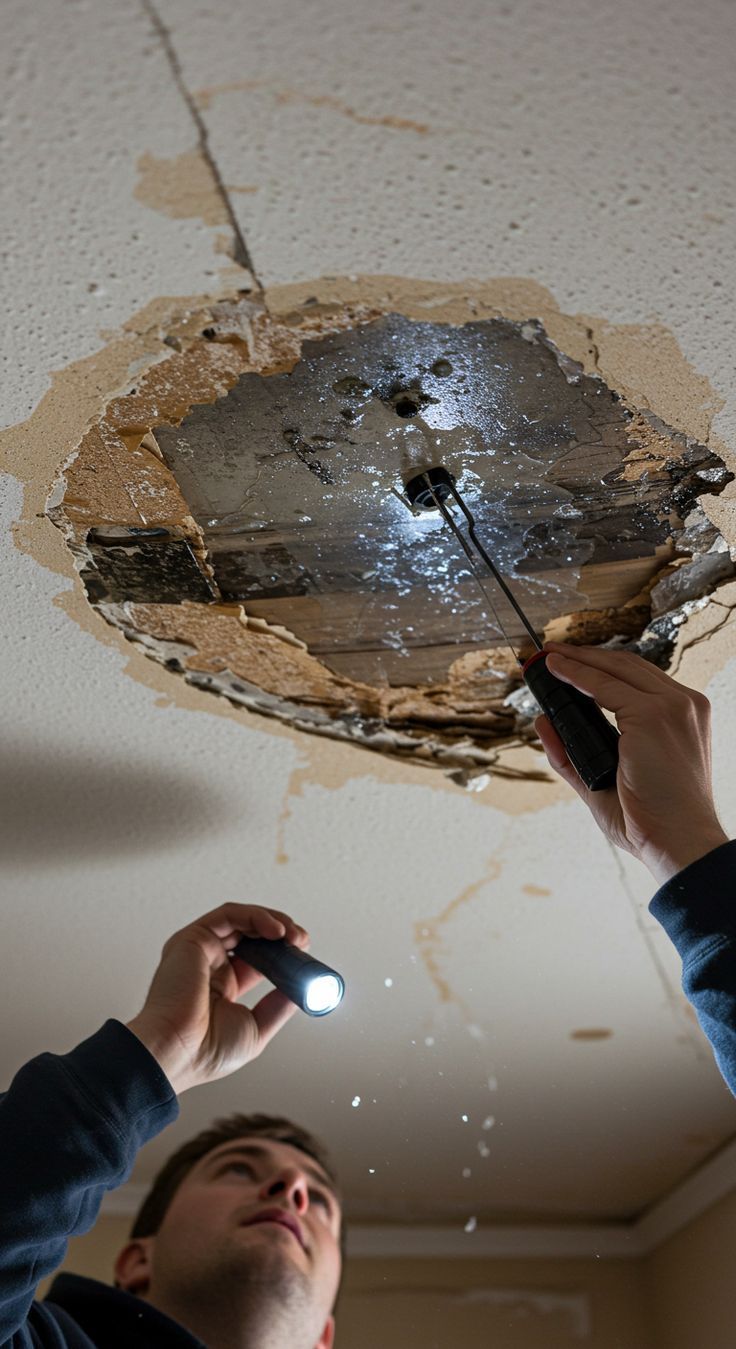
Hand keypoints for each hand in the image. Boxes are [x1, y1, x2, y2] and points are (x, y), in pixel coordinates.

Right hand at [126, 903, 308, 1093]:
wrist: (176, 1055)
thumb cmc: (205, 1053)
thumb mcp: (256, 1028)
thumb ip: (277, 1005)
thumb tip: (301, 989)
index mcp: (222, 985)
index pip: (258, 956)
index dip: (283, 952)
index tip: (304, 956)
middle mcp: (209, 964)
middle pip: (251, 934)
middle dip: (282, 932)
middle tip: (302, 941)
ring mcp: (199, 950)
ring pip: (241, 919)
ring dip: (272, 921)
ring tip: (293, 935)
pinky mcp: (193, 938)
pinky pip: (229, 915)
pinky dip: (256, 916)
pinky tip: (276, 930)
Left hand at [535, 642, 728, 884]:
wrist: (679, 842)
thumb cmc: (654, 820)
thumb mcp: (605, 781)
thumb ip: (572, 754)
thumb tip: (544, 723)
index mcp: (684, 719)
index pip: (640, 681)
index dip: (602, 669)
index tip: (571, 664)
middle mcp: (683, 706)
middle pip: (628, 667)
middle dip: (586, 657)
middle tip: (552, 654)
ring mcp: (671, 707)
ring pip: (616, 669)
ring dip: (578, 659)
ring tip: (548, 657)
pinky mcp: (653, 714)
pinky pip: (604, 686)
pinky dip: (577, 675)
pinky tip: (556, 671)